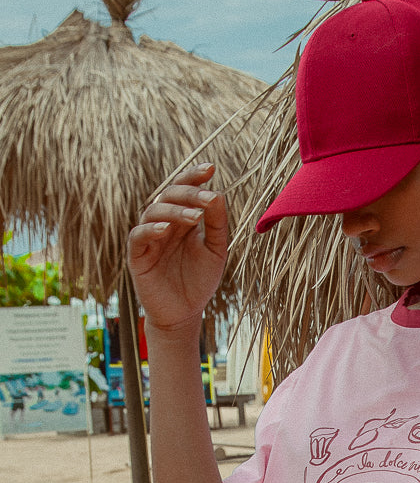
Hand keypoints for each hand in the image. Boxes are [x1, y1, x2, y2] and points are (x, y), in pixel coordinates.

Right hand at [127, 163, 228, 337]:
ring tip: (193, 217)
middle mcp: (164, 224)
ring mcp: (150, 238)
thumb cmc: (199, 282)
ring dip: (173, 211)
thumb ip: (216, 225)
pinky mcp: (137, 256)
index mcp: (182, 219)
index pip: (184, 190)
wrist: (184, 314)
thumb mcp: (214, 251)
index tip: (210, 168)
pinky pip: (138, 236)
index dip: (194, 177)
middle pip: (168, 195)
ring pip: (153, 212)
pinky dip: (151, 229)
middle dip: (188, 193)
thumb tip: (218, 194)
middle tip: (207, 199)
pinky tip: (166, 230)